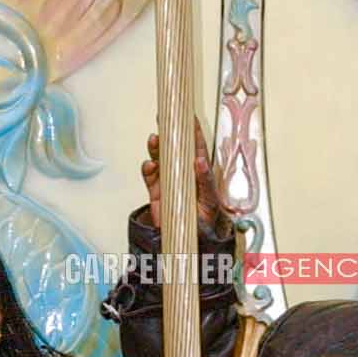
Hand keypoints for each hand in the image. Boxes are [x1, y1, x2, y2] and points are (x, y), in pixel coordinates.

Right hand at [142, 123, 231, 237]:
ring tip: (154, 140)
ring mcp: (168, 180)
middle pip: (174, 147)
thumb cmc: (206, 220)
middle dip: (169, 133)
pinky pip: (150, 176)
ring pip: (159, 158)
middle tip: (163, 118)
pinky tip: (149, 165)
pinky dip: (148, 169)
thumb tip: (200, 161)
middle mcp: (182, 172)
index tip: (189, 116)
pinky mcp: (156, 192)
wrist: (191, 240)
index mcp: (198, 171)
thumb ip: (205, 180)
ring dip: (156, 148)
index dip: (193, 131)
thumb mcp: (210, 199)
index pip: (196, 147)